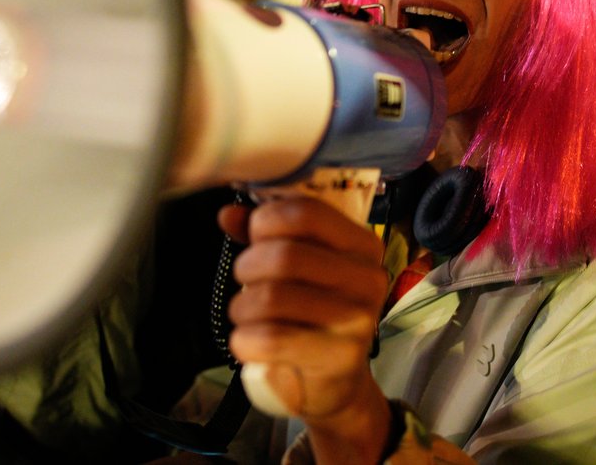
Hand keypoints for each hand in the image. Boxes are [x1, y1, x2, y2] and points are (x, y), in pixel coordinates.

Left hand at [219, 198, 392, 463]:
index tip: (256, 237)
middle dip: (248, 266)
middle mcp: (367, 279)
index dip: (266, 220)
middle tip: (245, 281)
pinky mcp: (337, 359)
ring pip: (272, 298)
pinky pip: (270, 340)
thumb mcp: (299, 269)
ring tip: (246, 314)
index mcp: (362, 245)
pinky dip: (245, 340)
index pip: (307, 213)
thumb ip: (267, 236)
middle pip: (285, 256)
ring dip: (242, 307)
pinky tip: (248, 342)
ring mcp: (356, 321)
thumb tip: (229, 214)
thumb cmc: (313, 314)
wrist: (338, 382)